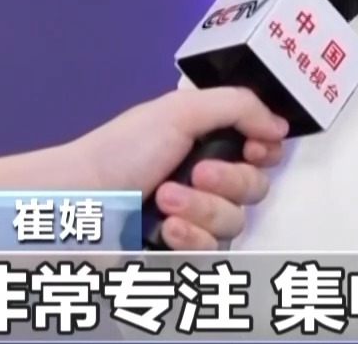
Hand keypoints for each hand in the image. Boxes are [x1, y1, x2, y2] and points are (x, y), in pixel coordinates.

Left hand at [63, 87, 287, 249]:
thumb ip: (237, 106)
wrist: (78, 201)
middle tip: (198, 172)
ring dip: (203, 208)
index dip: (265, 151)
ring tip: (166, 199)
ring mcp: (195, 217)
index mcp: (206, 139)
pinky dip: (191, 237)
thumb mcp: (179, 110)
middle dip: (230, 180)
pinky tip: (168, 227)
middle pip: (255, 188)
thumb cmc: (120, 152)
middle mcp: (206, 179)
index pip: (262, 150)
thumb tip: (278, 124)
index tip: (253, 148)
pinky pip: (212, 251)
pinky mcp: (182, 251)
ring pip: (235, 222)